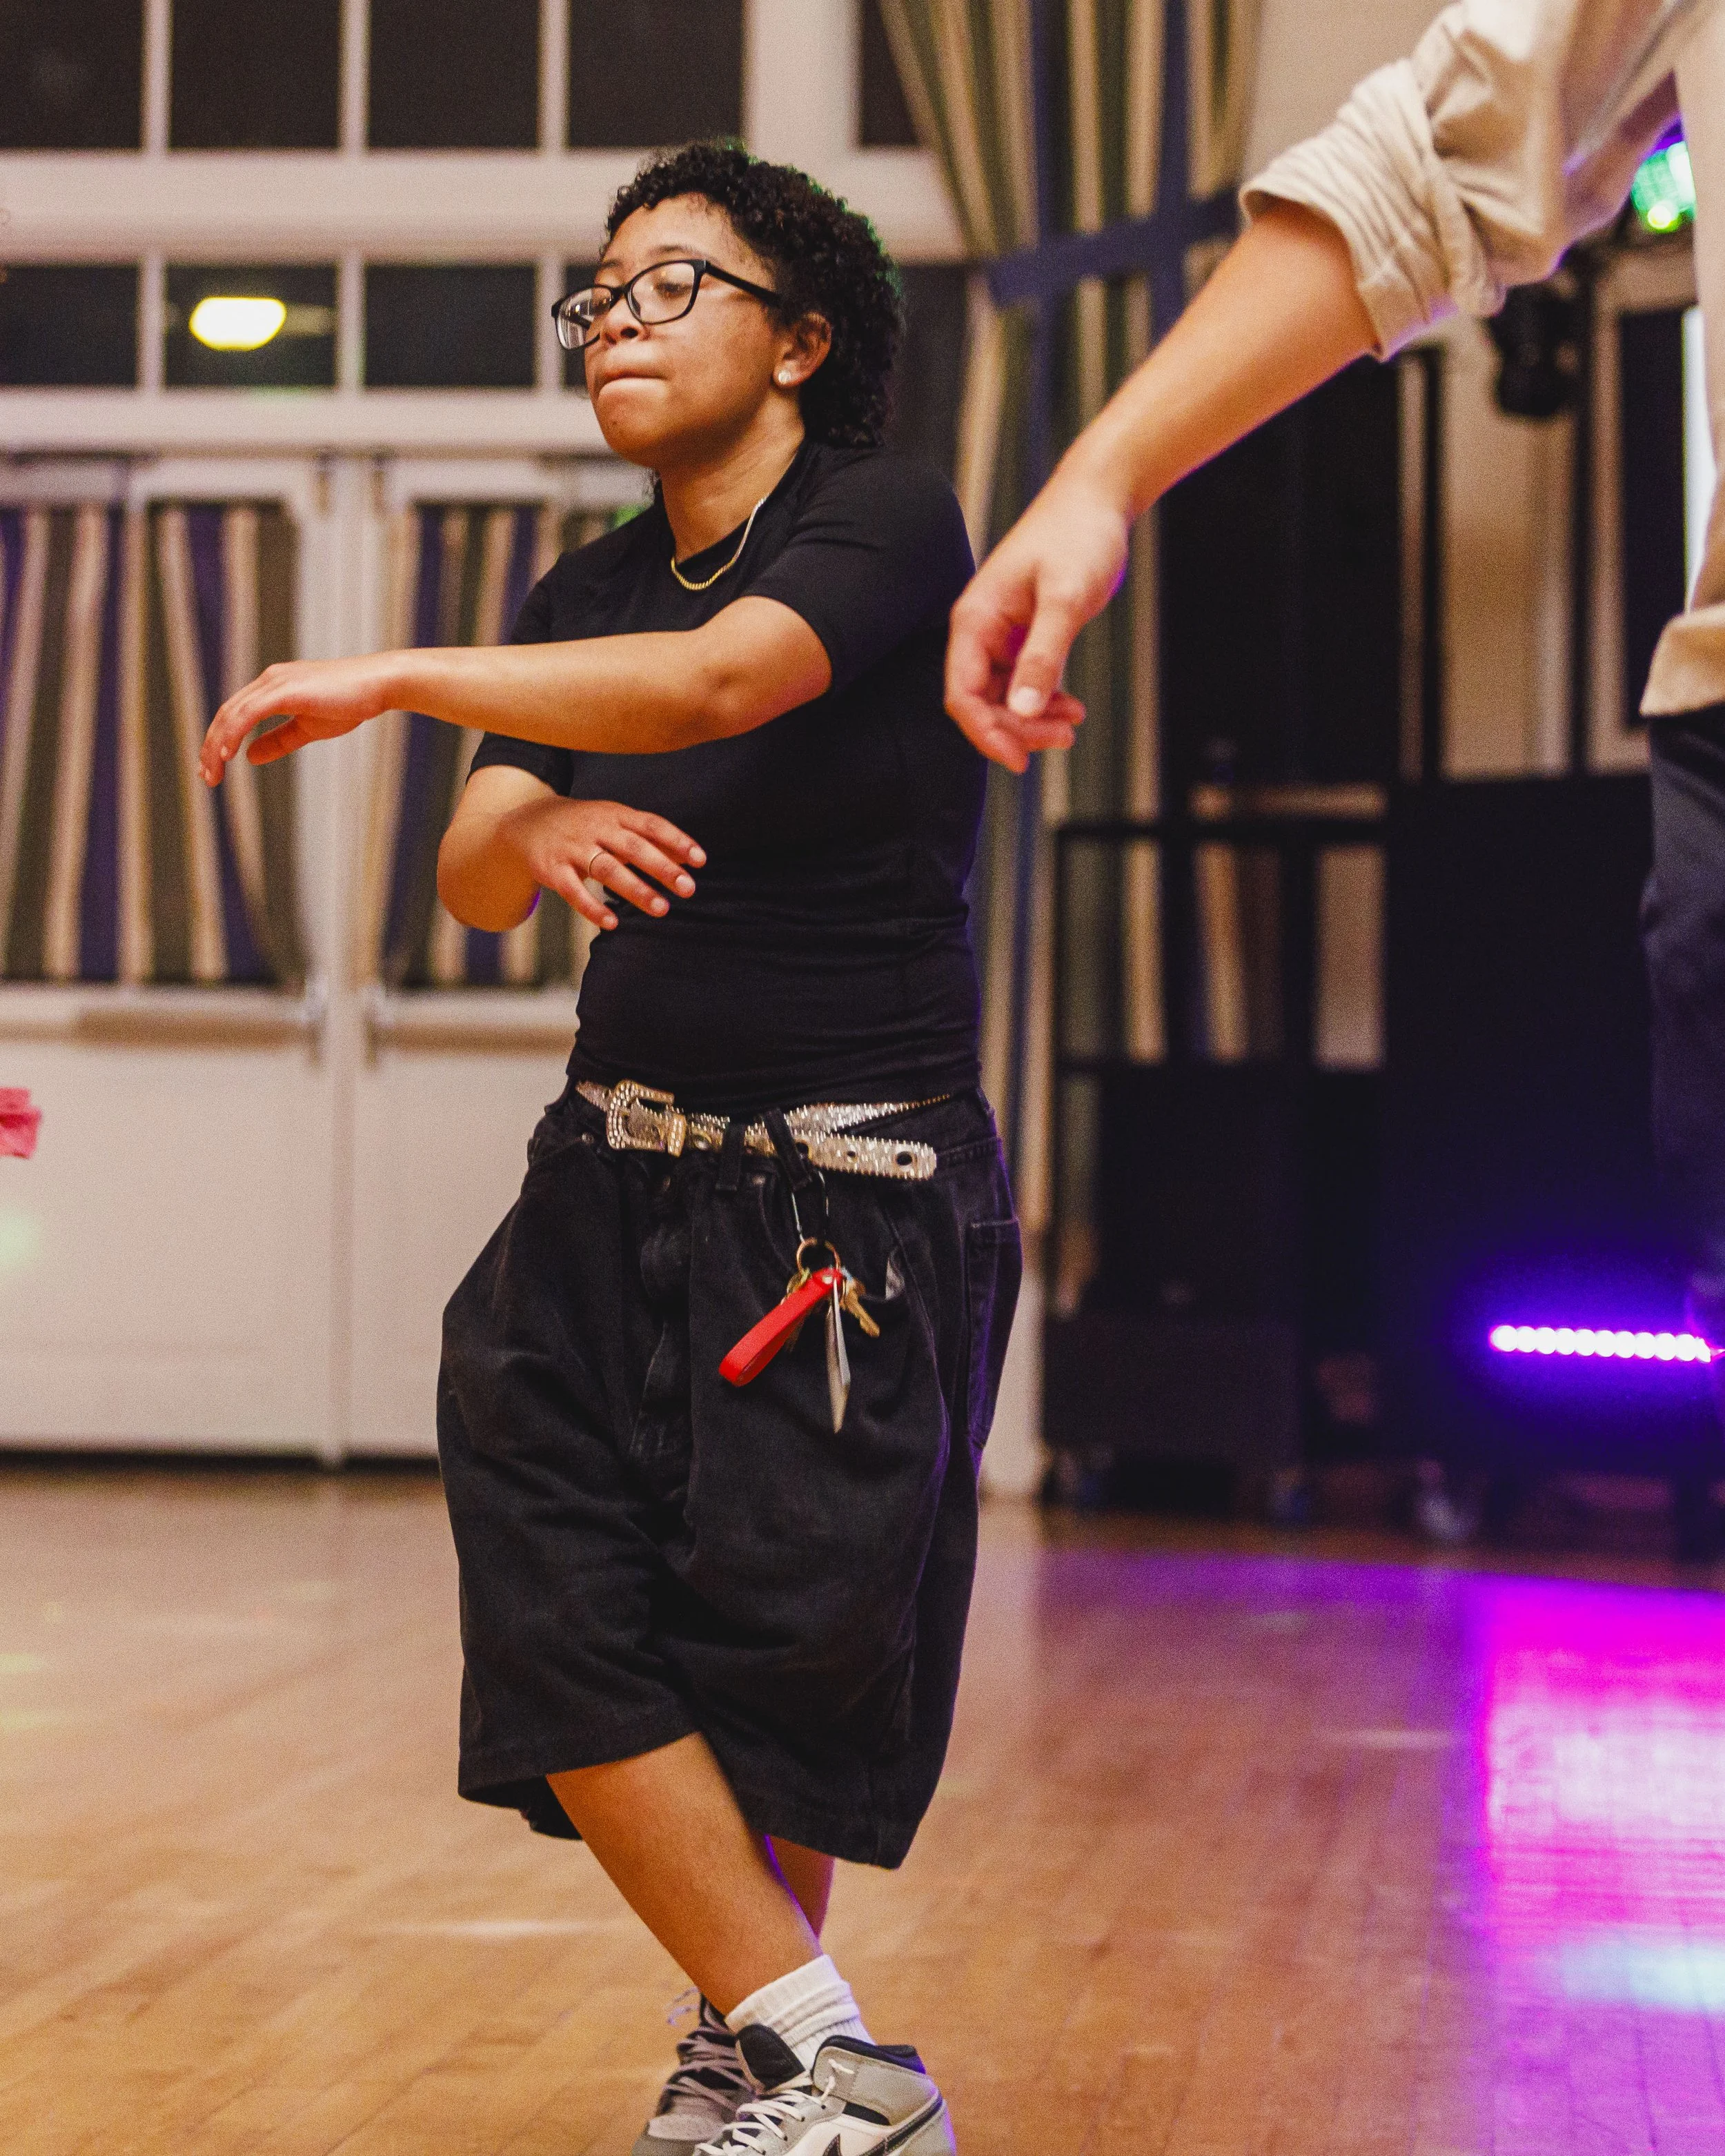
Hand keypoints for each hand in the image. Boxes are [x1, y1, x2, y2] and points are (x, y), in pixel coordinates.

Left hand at [200, 652, 401, 784]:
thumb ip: (279, 740)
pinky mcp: (284, 690)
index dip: (220, 739)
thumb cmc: (350, 703)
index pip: (235, 713)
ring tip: (212, 774)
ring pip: (232, 714)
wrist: (377, 685)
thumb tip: (250, 755)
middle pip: (226, 713)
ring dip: (217, 746)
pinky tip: (227, 755)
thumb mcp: (308, 727)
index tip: (213, 767)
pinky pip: (248, 714)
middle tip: (206, 777)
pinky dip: (234, 734)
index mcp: (273, 686)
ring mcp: (275, 682)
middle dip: (211, 746)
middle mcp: (268, 680)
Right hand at [501, 797, 705, 931]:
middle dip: (662, 868)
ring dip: (635, 890)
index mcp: (615, 814)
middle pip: (633, 847)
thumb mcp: (615, 822)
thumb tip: (690, 858)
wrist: (527, 823)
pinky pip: (573, 891)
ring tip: (662, 909)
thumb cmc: (585, 826)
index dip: (677, 840)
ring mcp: (572, 849)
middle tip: (688, 889)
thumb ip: (650, 839)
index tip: (701, 860)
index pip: (651, 825)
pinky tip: (612, 923)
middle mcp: (595, 828)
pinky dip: (592, 908)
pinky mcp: (552, 870)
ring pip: (607, 869)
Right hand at [945, 464, 1129, 771]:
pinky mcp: (1025, 633)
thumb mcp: (1065, 598)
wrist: (1098, 499)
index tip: (1018, 760)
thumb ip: (1043, 656)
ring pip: (1003, 696)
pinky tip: (1071, 708)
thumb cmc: (1079, 536)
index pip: (961, 694)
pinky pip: (1023, 682)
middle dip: (1018, 728)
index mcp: (975, 620)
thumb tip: (1024, 709)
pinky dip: (1044, 701)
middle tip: (1065, 737)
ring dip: (1033, 719)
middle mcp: (980, 630)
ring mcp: (1002, 633)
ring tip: (1073, 724)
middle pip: (981, 702)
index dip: (985, 733)